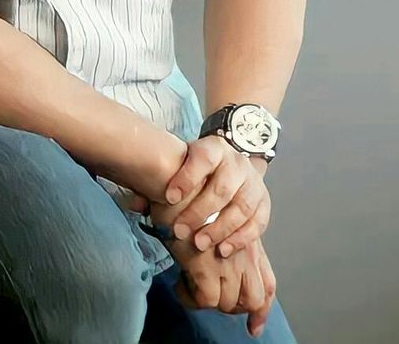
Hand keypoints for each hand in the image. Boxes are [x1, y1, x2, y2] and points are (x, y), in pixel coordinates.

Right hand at [148, 193, 274, 337]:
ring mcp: (228, 258)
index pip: (267, 282)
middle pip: (254, 296)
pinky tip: (179, 284)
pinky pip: (205, 299)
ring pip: (228, 301)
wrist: (174, 174)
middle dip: (235, 308)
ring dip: (209, 301)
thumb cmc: (190, 189)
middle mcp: (246, 249)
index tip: (255, 328)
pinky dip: (190, 298)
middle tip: (209, 299)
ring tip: (189, 286)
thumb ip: (218, 233)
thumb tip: (217, 262)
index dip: (262, 309)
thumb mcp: (214, 212)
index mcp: (249, 238)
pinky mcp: (205, 263)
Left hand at [163, 135, 270, 256]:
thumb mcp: (180, 165)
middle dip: (200, 212)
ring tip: (200, 244)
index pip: (202, 158)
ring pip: (241, 207)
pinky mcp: (264, 203)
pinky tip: (224, 250)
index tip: (168, 198)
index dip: (186, 177)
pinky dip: (241, 238)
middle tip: (180, 231)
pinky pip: (257, 222)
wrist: (231, 162)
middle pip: (222, 187)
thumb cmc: (197, 169)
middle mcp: (237, 163)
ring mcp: (253, 182)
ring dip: (220, 228)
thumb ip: (157, 183)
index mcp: (213, 148)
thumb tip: (134, 203)